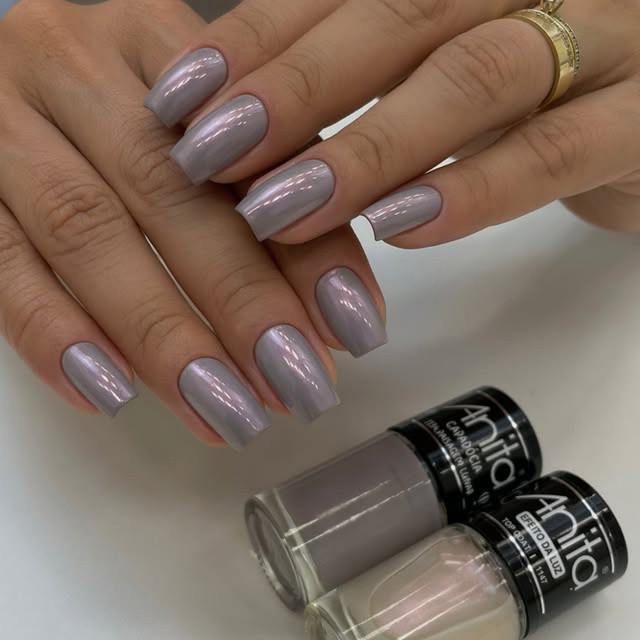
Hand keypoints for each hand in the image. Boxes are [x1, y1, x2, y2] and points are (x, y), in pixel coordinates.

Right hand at [0, 0, 387, 448]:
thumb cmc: (113, 112)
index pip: (253, 151)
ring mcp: (3, 122)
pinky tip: (112, 393)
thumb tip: (336, 304)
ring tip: (225, 411)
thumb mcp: (195, 124)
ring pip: (88, 232)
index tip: (351, 327)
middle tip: (295, 384)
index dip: (308, 246)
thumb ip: (263, 188)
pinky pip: (0, 262)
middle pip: (172, 194)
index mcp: (158, 40)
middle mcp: (77, 67)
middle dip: (242, 302)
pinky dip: (56, 334)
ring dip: (164, 334)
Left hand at [152, 0, 639, 246]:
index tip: (177, 106)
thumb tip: (250, 122)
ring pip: (469, 79)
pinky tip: (401, 230)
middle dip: (292, 94)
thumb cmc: (546, 90)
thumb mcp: (449, 70)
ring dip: (366, 149)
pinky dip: (473, 190)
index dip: (252, 45)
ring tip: (280, 209)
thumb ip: (368, 80)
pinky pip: (554, 150)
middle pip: (395, 21)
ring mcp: (599, 40)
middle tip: (207, 157)